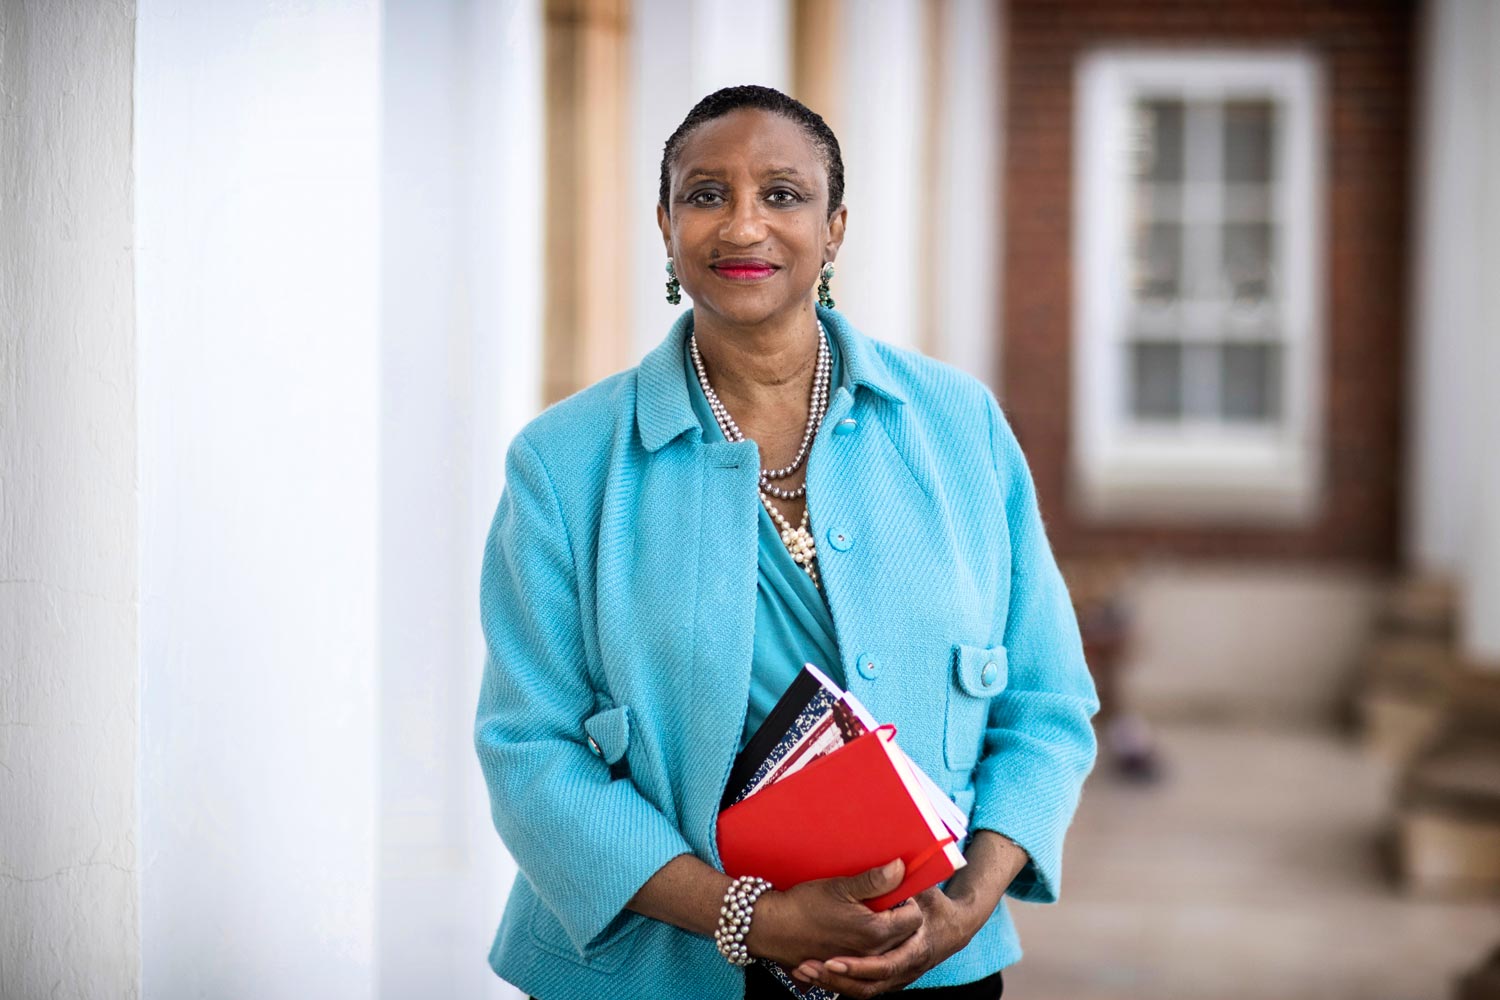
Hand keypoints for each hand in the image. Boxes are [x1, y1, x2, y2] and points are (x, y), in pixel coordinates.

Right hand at [744, 859, 924, 968]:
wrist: (772, 928)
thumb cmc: (804, 905)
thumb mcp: (840, 886)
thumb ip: (874, 880)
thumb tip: (901, 867)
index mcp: (875, 932)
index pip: (913, 918)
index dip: (906, 901)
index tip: (892, 890)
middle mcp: (871, 953)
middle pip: (905, 936)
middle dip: (899, 918)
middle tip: (883, 901)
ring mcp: (858, 963)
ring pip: (888, 949)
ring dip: (887, 933)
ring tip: (869, 914)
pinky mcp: (845, 966)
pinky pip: (869, 959)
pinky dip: (869, 947)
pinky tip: (853, 929)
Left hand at [787, 884, 978, 997]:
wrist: (955, 929)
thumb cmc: (937, 908)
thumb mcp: (926, 893)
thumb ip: (910, 881)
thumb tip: (897, 863)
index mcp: (916, 946)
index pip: (886, 962)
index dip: (858, 964)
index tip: (831, 956)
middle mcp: (906, 966)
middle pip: (869, 982)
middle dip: (838, 977)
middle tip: (810, 966)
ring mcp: (899, 976)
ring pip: (864, 990)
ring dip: (833, 983)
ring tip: (804, 970)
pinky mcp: (890, 979)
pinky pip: (862, 990)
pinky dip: (838, 984)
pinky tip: (813, 974)